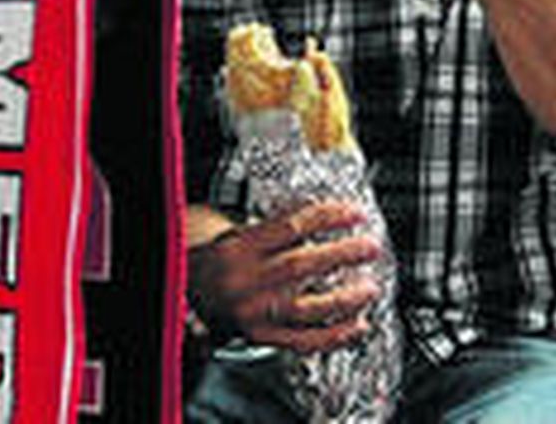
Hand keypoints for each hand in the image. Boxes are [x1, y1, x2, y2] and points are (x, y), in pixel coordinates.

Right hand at [188, 201, 381, 354]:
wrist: (185, 291)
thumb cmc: (218, 259)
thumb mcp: (238, 234)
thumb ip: (275, 230)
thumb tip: (323, 218)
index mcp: (239, 247)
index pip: (290, 227)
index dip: (326, 218)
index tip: (354, 213)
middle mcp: (246, 280)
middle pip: (301, 265)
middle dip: (342, 255)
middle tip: (370, 247)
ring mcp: (255, 313)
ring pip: (307, 308)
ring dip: (345, 299)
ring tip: (370, 288)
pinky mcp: (261, 338)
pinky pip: (304, 341)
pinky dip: (335, 335)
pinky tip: (357, 325)